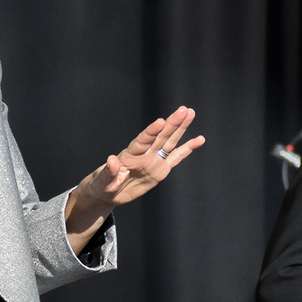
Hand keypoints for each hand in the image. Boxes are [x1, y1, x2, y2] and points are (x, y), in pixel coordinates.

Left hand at [64, 109, 203, 249]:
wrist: (108, 193)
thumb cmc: (102, 186)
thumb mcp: (102, 182)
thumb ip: (109, 172)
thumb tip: (112, 160)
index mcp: (129, 156)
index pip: (142, 141)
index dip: (151, 132)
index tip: (160, 121)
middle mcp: (144, 154)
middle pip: (160, 136)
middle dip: (172, 123)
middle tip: (184, 109)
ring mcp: (153, 160)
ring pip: (169, 142)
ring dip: (180, 128)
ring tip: (190, 113)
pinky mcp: (161, 170)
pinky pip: (176, 158)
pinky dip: (187, 149)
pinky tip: (199, 140)